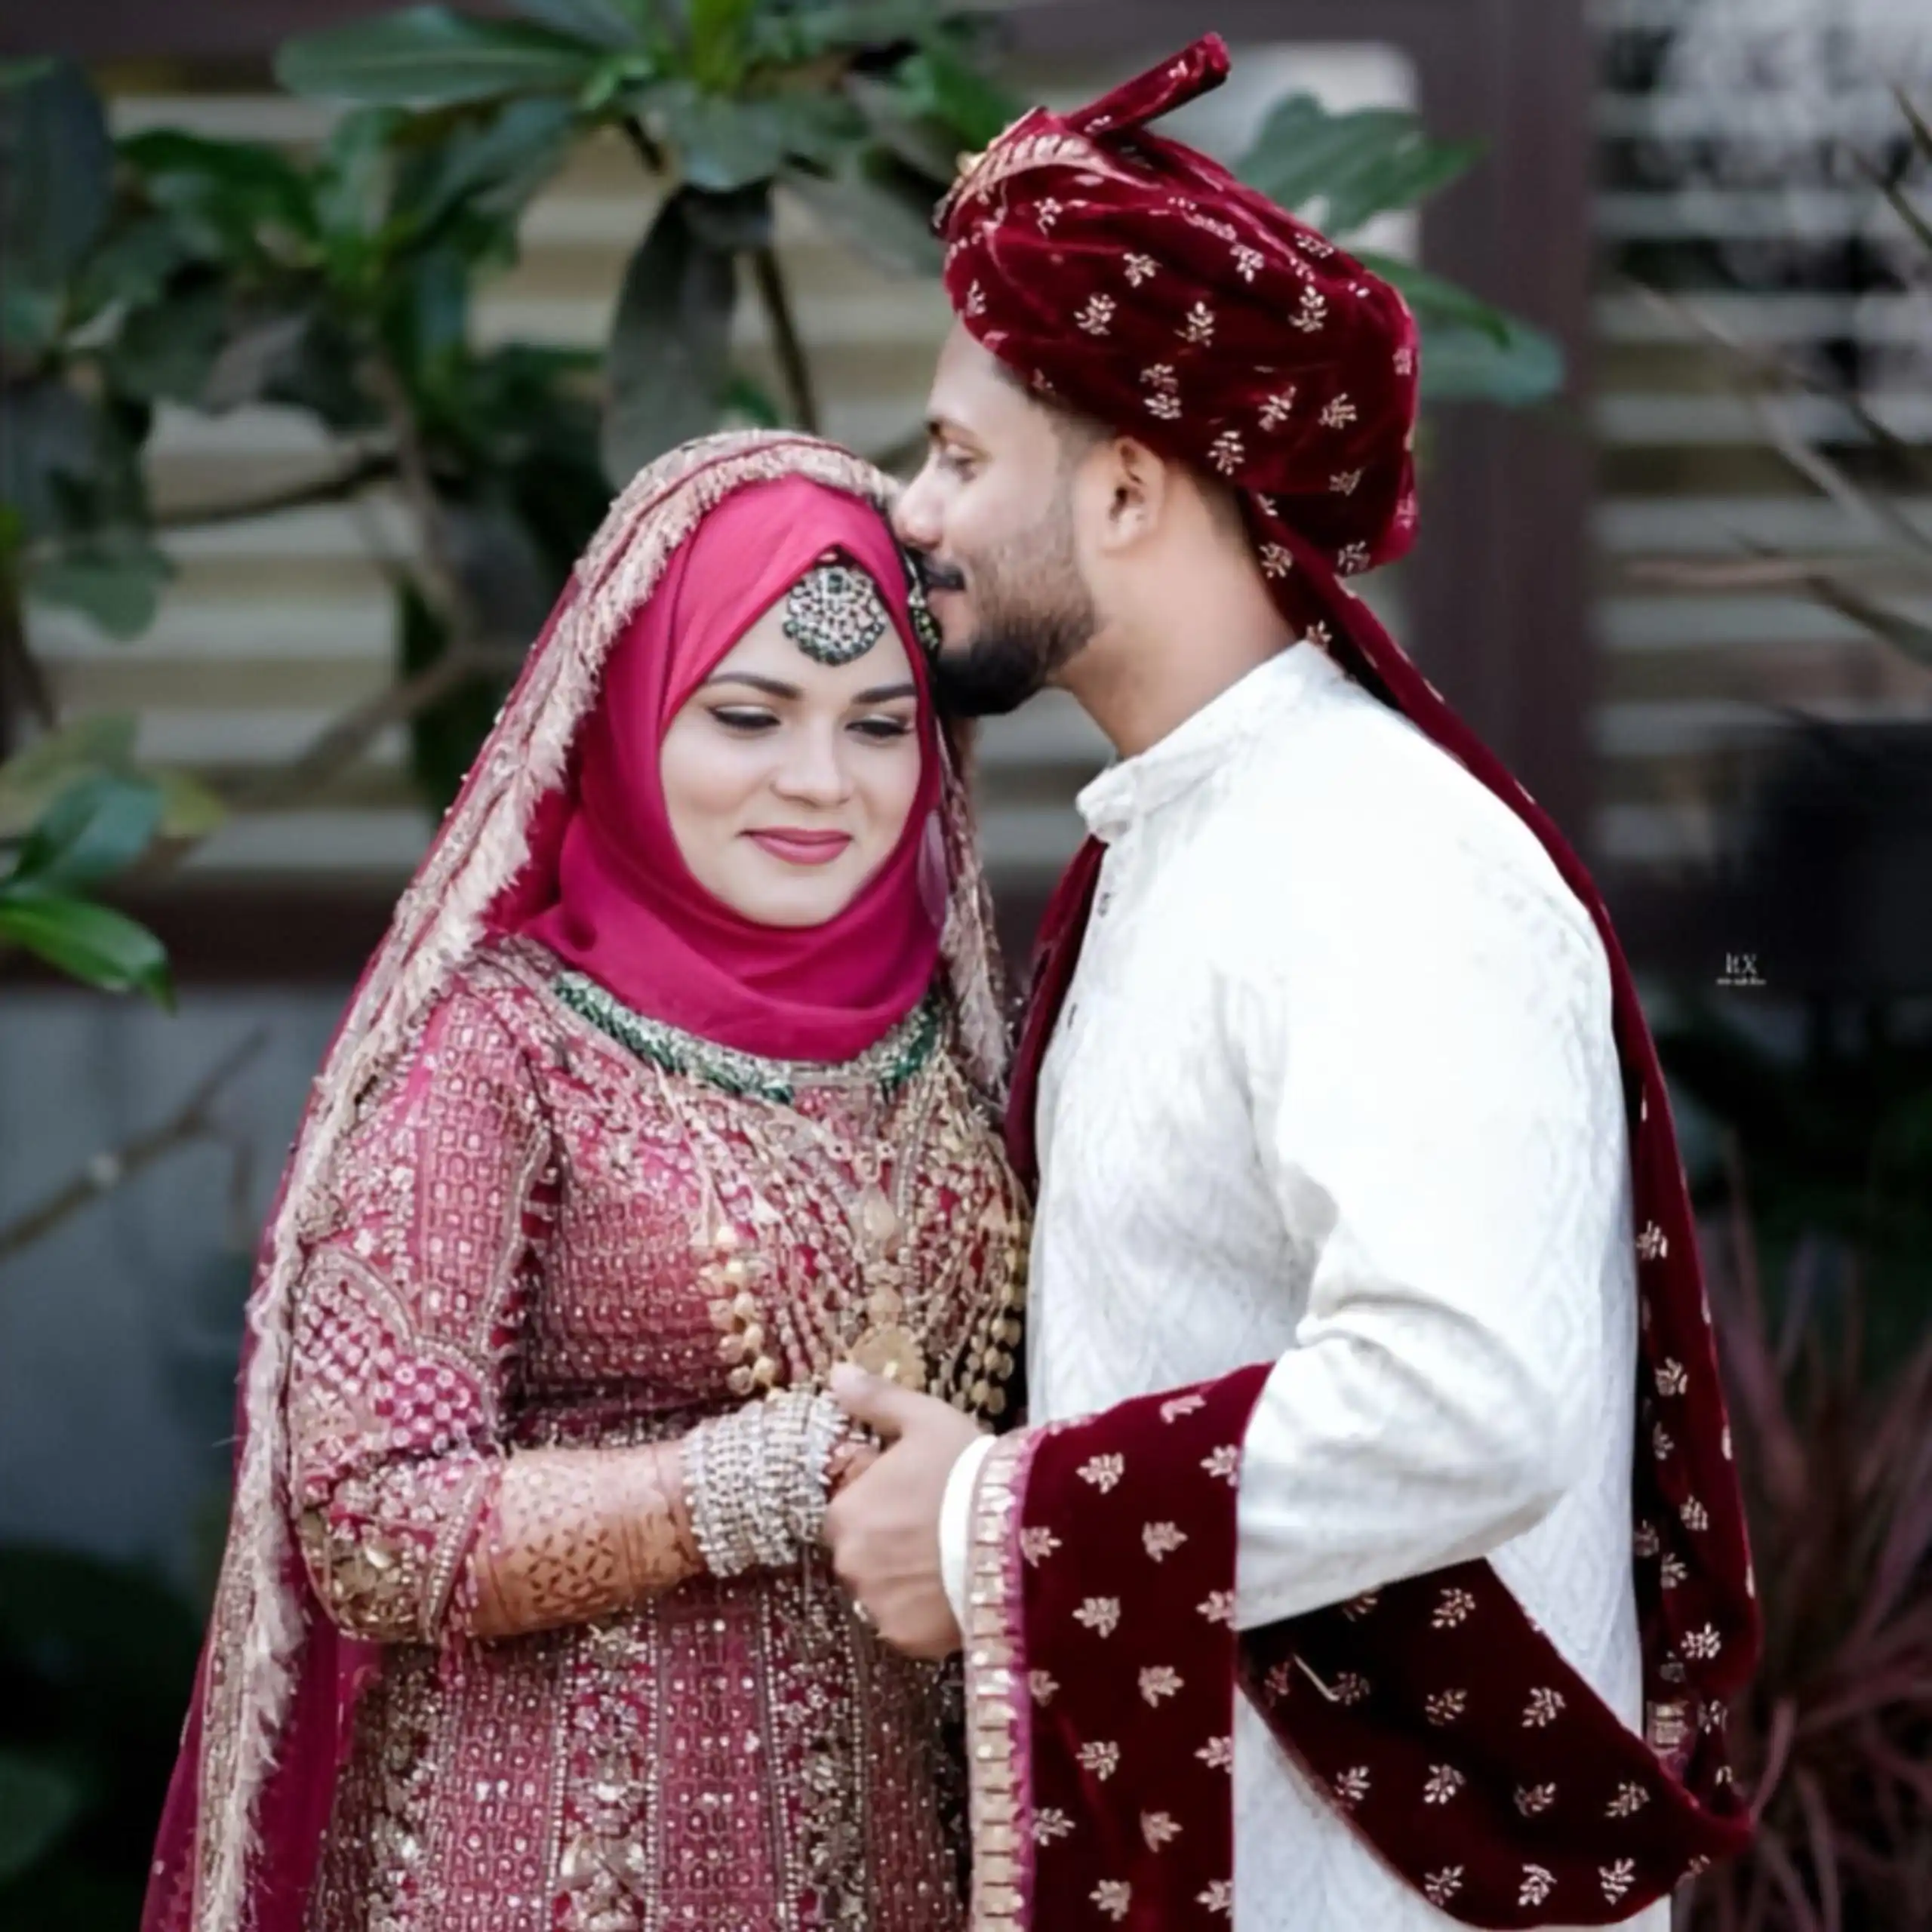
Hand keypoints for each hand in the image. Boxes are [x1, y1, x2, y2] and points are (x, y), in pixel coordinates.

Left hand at [823, 1364, 982, 1659]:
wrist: (1016, 1531)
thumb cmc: (966, 1470)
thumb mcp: (924, 1420)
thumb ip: (876, 1400)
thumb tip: (836, 1375)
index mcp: (845, 1512)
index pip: (848, 1513)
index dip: (881, 1504)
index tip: (916, 1499)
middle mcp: (849, 1564)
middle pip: (862, 1555)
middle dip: (889, 1545)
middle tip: (935, 1531)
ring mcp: (876, 1606)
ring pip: (883, 1592)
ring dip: (904, 1581)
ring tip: (949, 1563)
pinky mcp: (906, 1639)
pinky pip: (905, 1625)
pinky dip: (923, 1614)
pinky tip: (953, 1592)